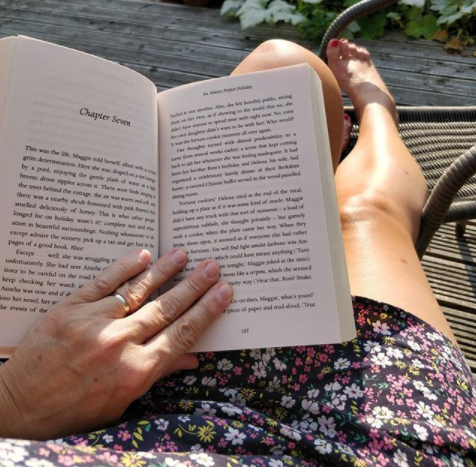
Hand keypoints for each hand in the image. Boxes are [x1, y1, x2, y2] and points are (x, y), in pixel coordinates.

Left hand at [0, 249, 231, 439]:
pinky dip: (124, 268)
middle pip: (166, 309)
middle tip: (212, 266)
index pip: (182, 334)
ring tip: (184, 254)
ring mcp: (94, 323)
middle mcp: (119, 344)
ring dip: (164, 272)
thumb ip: (159, 373)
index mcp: (136, 372)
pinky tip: (143, 255)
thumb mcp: (122, 401)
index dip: (206, 311)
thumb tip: (194, 358)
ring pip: (138, 291)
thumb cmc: (75, 410)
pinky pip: (102, 283)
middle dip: (193, 286)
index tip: (224, 292)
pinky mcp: (70, 309)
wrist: (20, 408)